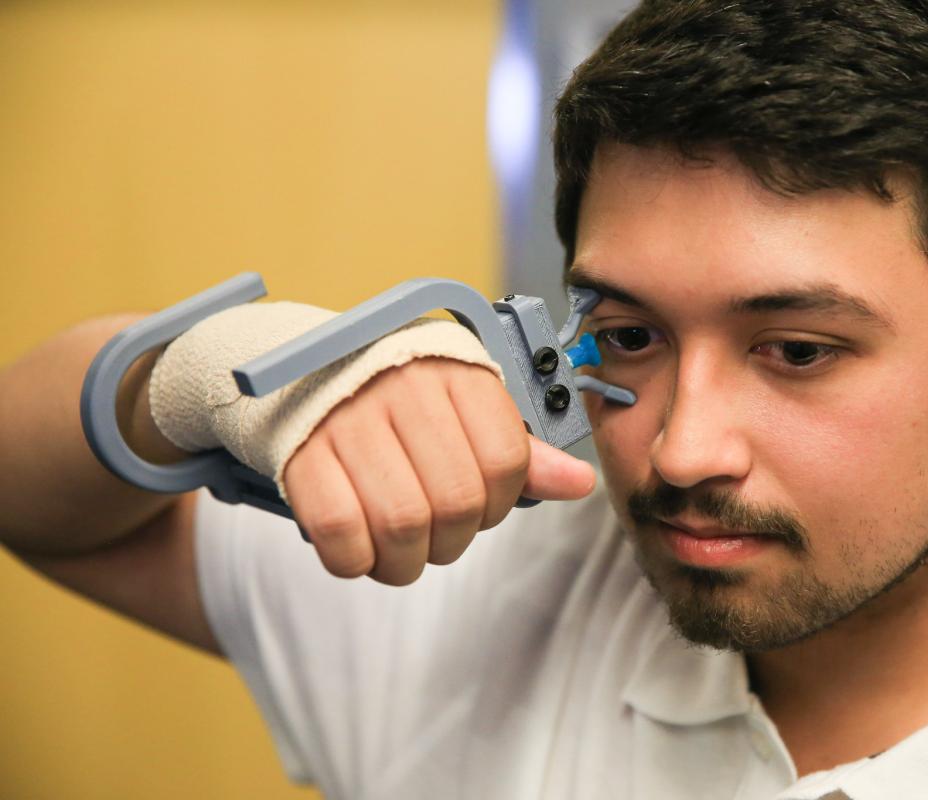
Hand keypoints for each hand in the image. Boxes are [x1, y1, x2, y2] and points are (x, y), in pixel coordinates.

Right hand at [281, 357, 595, 584]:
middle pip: (457, 501)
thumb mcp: (464, 409)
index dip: (499, 503)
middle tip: (437, 537)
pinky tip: (361, 549)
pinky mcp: (300, 455)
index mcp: (457, 373)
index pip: (506, 462)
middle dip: (453, 541)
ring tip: (401, 552)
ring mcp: (348, 421)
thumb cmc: (399, 399)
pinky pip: (340, 533)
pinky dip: (355, 560)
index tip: (479, 506)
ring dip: (406, 561)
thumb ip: (521, 452)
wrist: (301, 371)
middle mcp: (404, 389)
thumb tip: (581, 482)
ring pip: (403, 524)